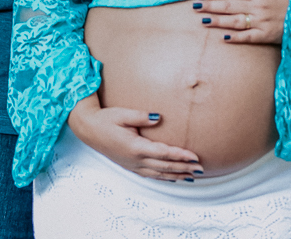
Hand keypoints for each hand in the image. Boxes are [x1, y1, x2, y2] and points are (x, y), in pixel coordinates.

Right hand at [68, 96, 202, 181]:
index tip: (195, 157)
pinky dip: (165, 177)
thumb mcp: (122, 114)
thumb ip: (141, 116)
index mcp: (135, 146)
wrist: (88, 129)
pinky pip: (151, 175)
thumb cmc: (106, 119)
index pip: (163, 152)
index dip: (180, 155)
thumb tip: (158, 117)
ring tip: (193, 176)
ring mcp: (132, 165)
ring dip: (177, 175)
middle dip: (184, 168)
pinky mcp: (130, 166)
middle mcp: (135, 159)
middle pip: (164, 166)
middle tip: (201, 169)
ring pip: (159, 173)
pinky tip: (173, 177)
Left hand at [192, 0, 288, 43]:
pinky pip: (248, 37)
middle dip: (211, 6)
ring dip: (218, 21)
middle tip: (195, 7)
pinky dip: (236, 37)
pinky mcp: (266, 36)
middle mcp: (258, 7)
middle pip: (230, 6)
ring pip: (235, 21)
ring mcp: (261, 22)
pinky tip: (223, 38)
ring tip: (203, 21)